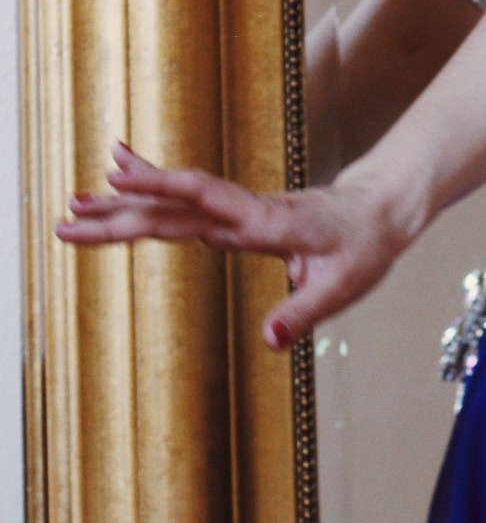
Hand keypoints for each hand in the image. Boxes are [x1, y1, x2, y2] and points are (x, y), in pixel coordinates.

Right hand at [56, 143, 413, 349]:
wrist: (381, 208)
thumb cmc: (365, 245)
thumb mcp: (344, 286)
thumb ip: (304, 312)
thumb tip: (268, 341)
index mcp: (267, 223)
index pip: (205, 201)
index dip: (162, 189)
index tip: (117, 181)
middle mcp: (246, 211)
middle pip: (175, 205)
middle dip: (120, 210)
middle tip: (67, 215)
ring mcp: (239, 212)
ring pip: (175, 206)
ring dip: (125, 205)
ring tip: (75, 204)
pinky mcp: (236, 219)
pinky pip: (187, 207)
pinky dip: (153, 196)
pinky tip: (126, 184)